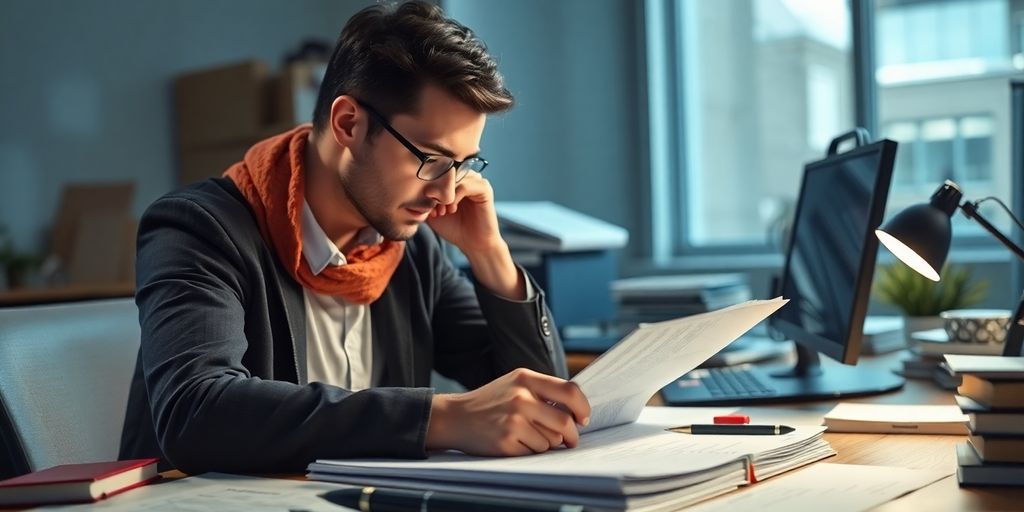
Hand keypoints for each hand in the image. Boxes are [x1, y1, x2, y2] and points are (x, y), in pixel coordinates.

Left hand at [425, 171, 523, 298]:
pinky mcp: (484, 189)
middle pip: (445, 170)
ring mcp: (476, 181)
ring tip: (441, 211)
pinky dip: (454, 196)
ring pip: (454, 176)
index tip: (423, 203)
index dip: (427, 183)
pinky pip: (466, 185)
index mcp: (455, 179)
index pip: (437, 169)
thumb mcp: (431, 211)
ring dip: (444, 193)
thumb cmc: (453, 228)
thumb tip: (407, 188)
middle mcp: (466, 176)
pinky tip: (451, 209)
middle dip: (435, 189)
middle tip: (432, 208)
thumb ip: (422, 198)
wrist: (472, 244)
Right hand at [426, 368, 591, 456]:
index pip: (570, 391)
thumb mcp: (516, 384)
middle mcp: (521, 398)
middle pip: (565, 423)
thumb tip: (577, 411)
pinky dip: (531, 450)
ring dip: (547, 443)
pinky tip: (516, 441)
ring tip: (529, 435)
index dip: (583, 408)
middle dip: (572, 436)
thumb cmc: (491, 401)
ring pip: (551, 441)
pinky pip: (535, 452)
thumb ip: (544, 391)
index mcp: (526, 379)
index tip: (583, 419)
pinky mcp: (506, 441)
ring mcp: (513, 420)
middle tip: (570, 440)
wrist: (456, 416)